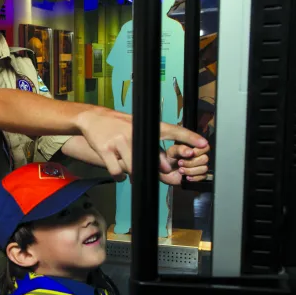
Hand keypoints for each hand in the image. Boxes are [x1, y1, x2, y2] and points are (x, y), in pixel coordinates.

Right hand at [76, 108, 207, 177]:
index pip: (172, 130)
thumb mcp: (137, 128)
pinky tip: (118, 173)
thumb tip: (165, 164)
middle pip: (152, 157)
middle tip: (158, 170)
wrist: (92, 118)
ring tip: (131, 173)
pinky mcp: (105, 149)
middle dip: (157, 167)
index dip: (188, 137)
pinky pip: (116, 171)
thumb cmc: (118, 125)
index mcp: (144, 126)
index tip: (203, 144)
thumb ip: (151, 144)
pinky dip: (119, 176)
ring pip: (133, 167)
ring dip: (134, 174)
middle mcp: (133, 132)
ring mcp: (118, 141)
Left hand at [159, 144, 210, 184]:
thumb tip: (190, 152)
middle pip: (205, 158)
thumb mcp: (172, 151)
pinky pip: (203, 177)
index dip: (199, 151)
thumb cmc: (168, 159)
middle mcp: (198, 156)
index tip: (191, 153)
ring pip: (204, 168)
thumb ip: (180, 149)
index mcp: (194, 147)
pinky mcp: (198, 175)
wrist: (164, 172)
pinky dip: (194, 178)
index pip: (205, 147)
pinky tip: (186, 177)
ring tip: (180, 170)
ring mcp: (199, 165)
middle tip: (180, 163)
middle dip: (191, 162)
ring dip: (191, 171)